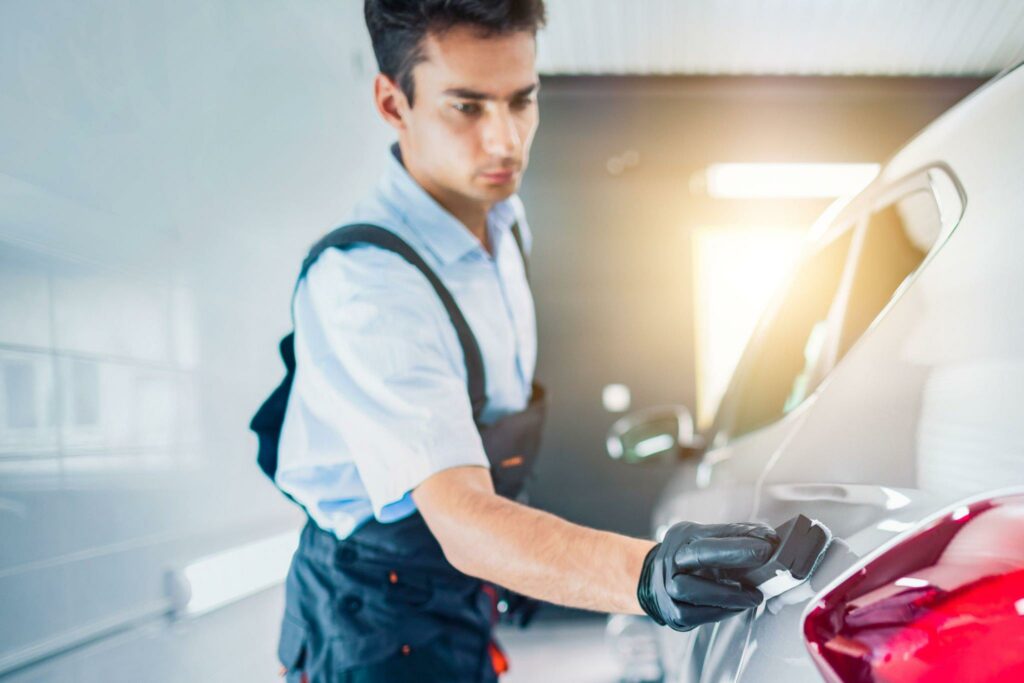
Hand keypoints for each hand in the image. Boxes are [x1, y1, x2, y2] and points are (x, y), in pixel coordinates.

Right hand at [637, 521, 778, 631]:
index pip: (712, 534)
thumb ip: (733, 539)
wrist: (654, 583)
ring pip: (694, 590)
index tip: (767, 541)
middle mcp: (671, 558)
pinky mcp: (672, 612)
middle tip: (765, 557)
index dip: (740, 537)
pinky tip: (737, 608)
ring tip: (754, 596)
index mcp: (682, 537)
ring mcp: (668, 586)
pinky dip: (720, 612)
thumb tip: (768, 537)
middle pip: (700, 553)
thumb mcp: (704, 541)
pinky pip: (697, 615)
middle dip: (734, 554)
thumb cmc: (689, 561)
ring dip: (729, 594)